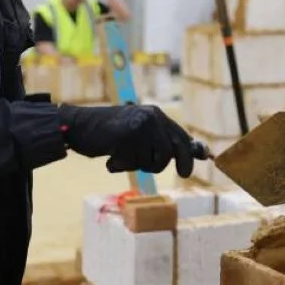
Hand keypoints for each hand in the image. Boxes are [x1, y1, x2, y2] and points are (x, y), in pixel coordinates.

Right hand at [58, 104, 207, 177]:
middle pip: (172, 151)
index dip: (191, 151)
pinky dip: (120, 165)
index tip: (207, 158)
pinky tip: (110, 157)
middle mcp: (152, 117)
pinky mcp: (127, 135)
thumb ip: (163, 142)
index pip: (180, 136)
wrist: (77, 126)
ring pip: (154, 160)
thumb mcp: (139, 134)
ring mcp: (140, 125)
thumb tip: (200, 153)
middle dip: (165, 165)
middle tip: (159, 168)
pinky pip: (133, 162)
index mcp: (156, 115)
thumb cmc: (108, 133)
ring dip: (138, 165)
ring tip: (122, 156)